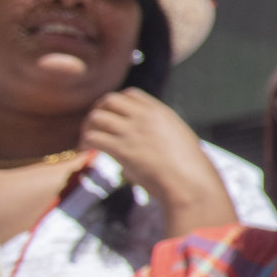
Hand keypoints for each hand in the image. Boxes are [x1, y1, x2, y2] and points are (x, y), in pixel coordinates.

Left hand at [81, 90, 234, 228]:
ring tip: (88, 141)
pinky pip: (93, 137)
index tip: (113, 116)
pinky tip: (88, 152)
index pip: (130, 94)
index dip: (117, 104)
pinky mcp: (122, 149)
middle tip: (95, 126)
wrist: (191, 181)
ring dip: (88, 127)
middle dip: (99, 110)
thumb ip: (159, 133)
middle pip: (110, 100)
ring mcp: (132, 132)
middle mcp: (144, 117)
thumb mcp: (179, 138)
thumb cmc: (190, 167)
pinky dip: (86, 142)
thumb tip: (141, 144)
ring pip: (97, 117)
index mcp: (160, 112)